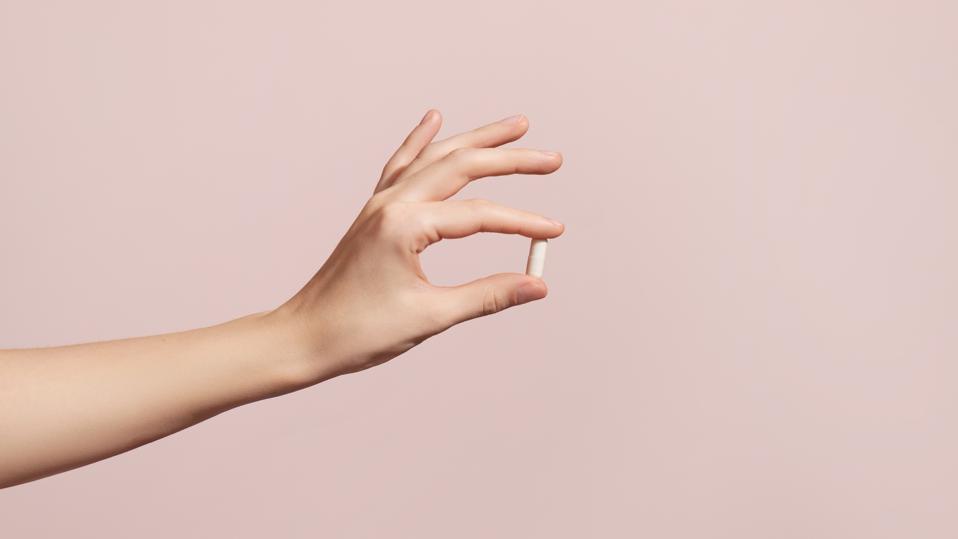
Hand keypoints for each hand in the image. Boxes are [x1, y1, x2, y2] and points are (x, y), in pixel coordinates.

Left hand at [274, 110, 564, 382]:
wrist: (303, 338)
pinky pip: (402, 164)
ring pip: (436, 157)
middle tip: (552, 158)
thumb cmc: (359, 332)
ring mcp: (380, 204)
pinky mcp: (374, 213)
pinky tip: (434, 119)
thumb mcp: (430, 316)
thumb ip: (487, 296)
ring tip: (514, 126)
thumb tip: (537, 284)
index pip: (479, 216)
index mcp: (404, 225)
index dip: (522, 224)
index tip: (554, 234)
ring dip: (476, 140)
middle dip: (510, 158)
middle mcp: (391, 203)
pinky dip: (421, 142)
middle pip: (462, 166)